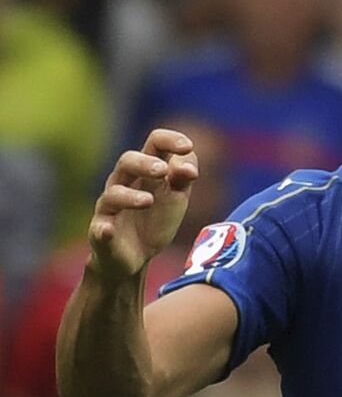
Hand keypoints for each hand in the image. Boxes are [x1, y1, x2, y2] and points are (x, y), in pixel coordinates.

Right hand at [88, 129, 199, 281]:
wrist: (138, 256)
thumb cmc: (157, 218)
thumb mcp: (177, 195)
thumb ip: (183, 178)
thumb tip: (187, 167)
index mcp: (146, 169)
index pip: (154, 143)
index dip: (170, 140)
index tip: (187, 147)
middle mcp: (124, 183)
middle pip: (127, 161)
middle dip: (144, 163)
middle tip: (162, 171)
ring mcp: (110, 207)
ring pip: (113, 194)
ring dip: (130, 196)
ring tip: (148, 201)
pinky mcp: (102, 232)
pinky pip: (98, 228)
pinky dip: (103, 229)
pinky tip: (108, 229)